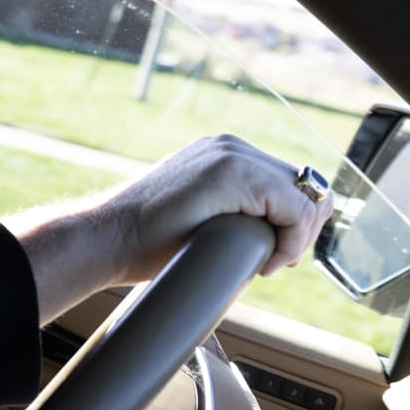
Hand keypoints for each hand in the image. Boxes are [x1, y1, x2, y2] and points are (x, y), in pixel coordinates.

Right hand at [8, 135, 332, 321]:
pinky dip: (292, 239)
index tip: (271, 256)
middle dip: (300, 229)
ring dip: (297, 236)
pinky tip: (266, 261)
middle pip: (303, 185)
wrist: (106, 238)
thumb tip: (271, 237)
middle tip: (272, 262)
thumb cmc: (143, 241)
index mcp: (222, 153)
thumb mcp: (196, 217)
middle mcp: (230, 146)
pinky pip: (296, 206)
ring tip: (267, 263)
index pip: (289, 183)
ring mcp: (231, 155)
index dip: (294, 223)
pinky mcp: (233, 174)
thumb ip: (228, 211)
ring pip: (304, 195)